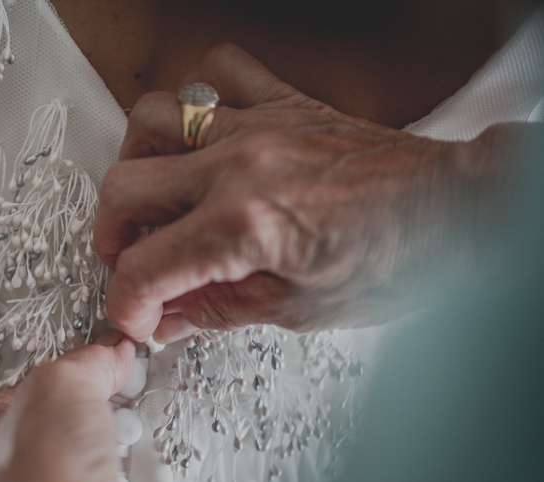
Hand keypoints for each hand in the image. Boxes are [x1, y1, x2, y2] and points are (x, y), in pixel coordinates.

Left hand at [0, 333, 167, 481]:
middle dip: (82, 408)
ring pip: (79, 457)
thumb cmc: (41, 475)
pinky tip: (123, 466)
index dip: (51, 372)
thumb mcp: (63, 380)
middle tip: (103, 393)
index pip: (8, 391)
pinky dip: (122, 472)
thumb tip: (107, 354)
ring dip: (104, 440)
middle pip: (48, 423)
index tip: (83, 359)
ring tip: (114, 430)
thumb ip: (87, 362)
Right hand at [94, 43, 513, 342]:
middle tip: (129, 263)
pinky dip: (198, 99)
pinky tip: (201, 137)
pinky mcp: (284, 103)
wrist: (461, 211)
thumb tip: (171, 319)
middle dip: (111, 237)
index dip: (127, 304)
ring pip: (153, 117)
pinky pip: (222, 71)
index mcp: (243, 227)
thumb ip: (218, 310)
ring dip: (136, 162)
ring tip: (151, 196)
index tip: (135, 318)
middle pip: (125, 188)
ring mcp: (258, 126)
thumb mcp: (299, 310)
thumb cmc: (401, 261)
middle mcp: (240, 166)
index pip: (144, 268)